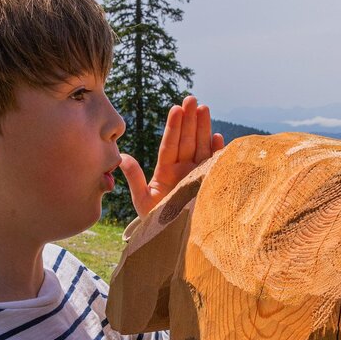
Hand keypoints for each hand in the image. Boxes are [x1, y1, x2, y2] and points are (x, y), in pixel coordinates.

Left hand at [120, 95, 223, 218]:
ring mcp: (197, 175)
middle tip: (191, 99)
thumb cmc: (155, 223)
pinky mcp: (209, 183)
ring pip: (201, 147)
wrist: (172, 240)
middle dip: (189, 120)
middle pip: (186, 140)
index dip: (173, 127)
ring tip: (204, 108)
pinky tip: (218, 137)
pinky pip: (214, 164)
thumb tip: (122, 157)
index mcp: (166, 171)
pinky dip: (217, 152)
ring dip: (203, 128)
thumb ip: (134, 178)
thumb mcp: (142, 200)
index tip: (175, 109)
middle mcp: (183, 170)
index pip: (169, 145)